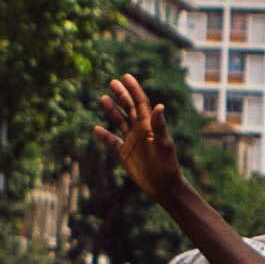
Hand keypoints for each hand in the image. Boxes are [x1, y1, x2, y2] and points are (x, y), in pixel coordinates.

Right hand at [97, 75, 181, 201]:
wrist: (163, 186)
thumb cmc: (168, 165)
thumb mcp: (164, 144)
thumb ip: (160, 126)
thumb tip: (159, 106)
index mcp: (150, 125)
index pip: (140, 103)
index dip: (134, 89)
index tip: (126, 77)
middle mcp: (140, 130)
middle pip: (128, 108)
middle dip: (121, 95)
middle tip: (113, 82)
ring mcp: (131, 141)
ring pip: (119, 121)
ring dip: (112, 110)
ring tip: (103, 98)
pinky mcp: (124, 153)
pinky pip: (112, 141)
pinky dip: (104, 136)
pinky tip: (96, 129)